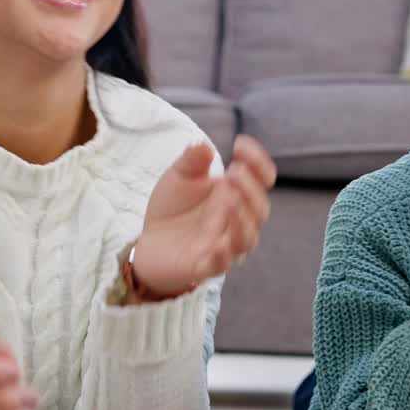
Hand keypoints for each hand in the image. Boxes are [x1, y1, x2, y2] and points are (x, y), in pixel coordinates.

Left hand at [131, 136, 276, 296]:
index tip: (239, 144)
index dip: (258, 162)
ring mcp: (221, 244)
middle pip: (260, 209)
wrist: (148, 243)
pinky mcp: (203, 265)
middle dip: (251, 190)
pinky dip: (224, 256)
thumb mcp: (178, 177)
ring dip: (244, 220)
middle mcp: (234, 220)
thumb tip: (204, 145)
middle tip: (233, 173)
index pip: (262, 179)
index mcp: (234, 195)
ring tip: (230, 201)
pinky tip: (219, 244)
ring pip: (247, 239)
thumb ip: (191, 161)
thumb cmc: (171, 209)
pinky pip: (221, 265)